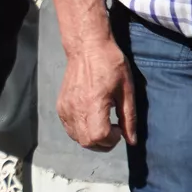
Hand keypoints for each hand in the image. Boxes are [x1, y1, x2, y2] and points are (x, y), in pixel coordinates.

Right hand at [58, 34, 136, 150]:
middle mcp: (75, 108)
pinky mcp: (60, 105)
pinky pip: (69, 128)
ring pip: (76, 138)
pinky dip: (80, 130)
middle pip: (86, 142)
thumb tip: (131, 140)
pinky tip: (91, 118)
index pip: (98, 137)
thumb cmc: (111, 65)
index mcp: (93, 103)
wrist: (87, 48)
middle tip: (112, 129)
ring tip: (102, 124)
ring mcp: (65, 107)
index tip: (119, 128)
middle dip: (103, 143)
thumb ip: (129, 118)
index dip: (112, 139)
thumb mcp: (127, 91)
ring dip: (91, 138)